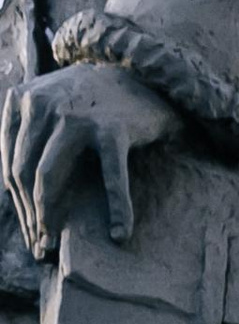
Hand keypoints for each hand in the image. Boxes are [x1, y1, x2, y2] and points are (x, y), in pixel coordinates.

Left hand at [1, 65, 182, 259]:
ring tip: (54, 244)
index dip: (17, 203)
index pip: (8, 161)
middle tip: (39, 246)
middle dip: (27, 215)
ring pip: (46, 176)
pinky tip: (120, 232)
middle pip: (22, 172)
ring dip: (47, 216)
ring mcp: (77, 117)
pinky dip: (118, 208)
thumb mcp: (47, 103)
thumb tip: (12, 186)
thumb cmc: (91, 103)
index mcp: (22, 100)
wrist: (139, 77)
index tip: (29, 232)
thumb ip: (25, 130)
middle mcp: (43, 105)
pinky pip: (112, 177)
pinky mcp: (114, 130)